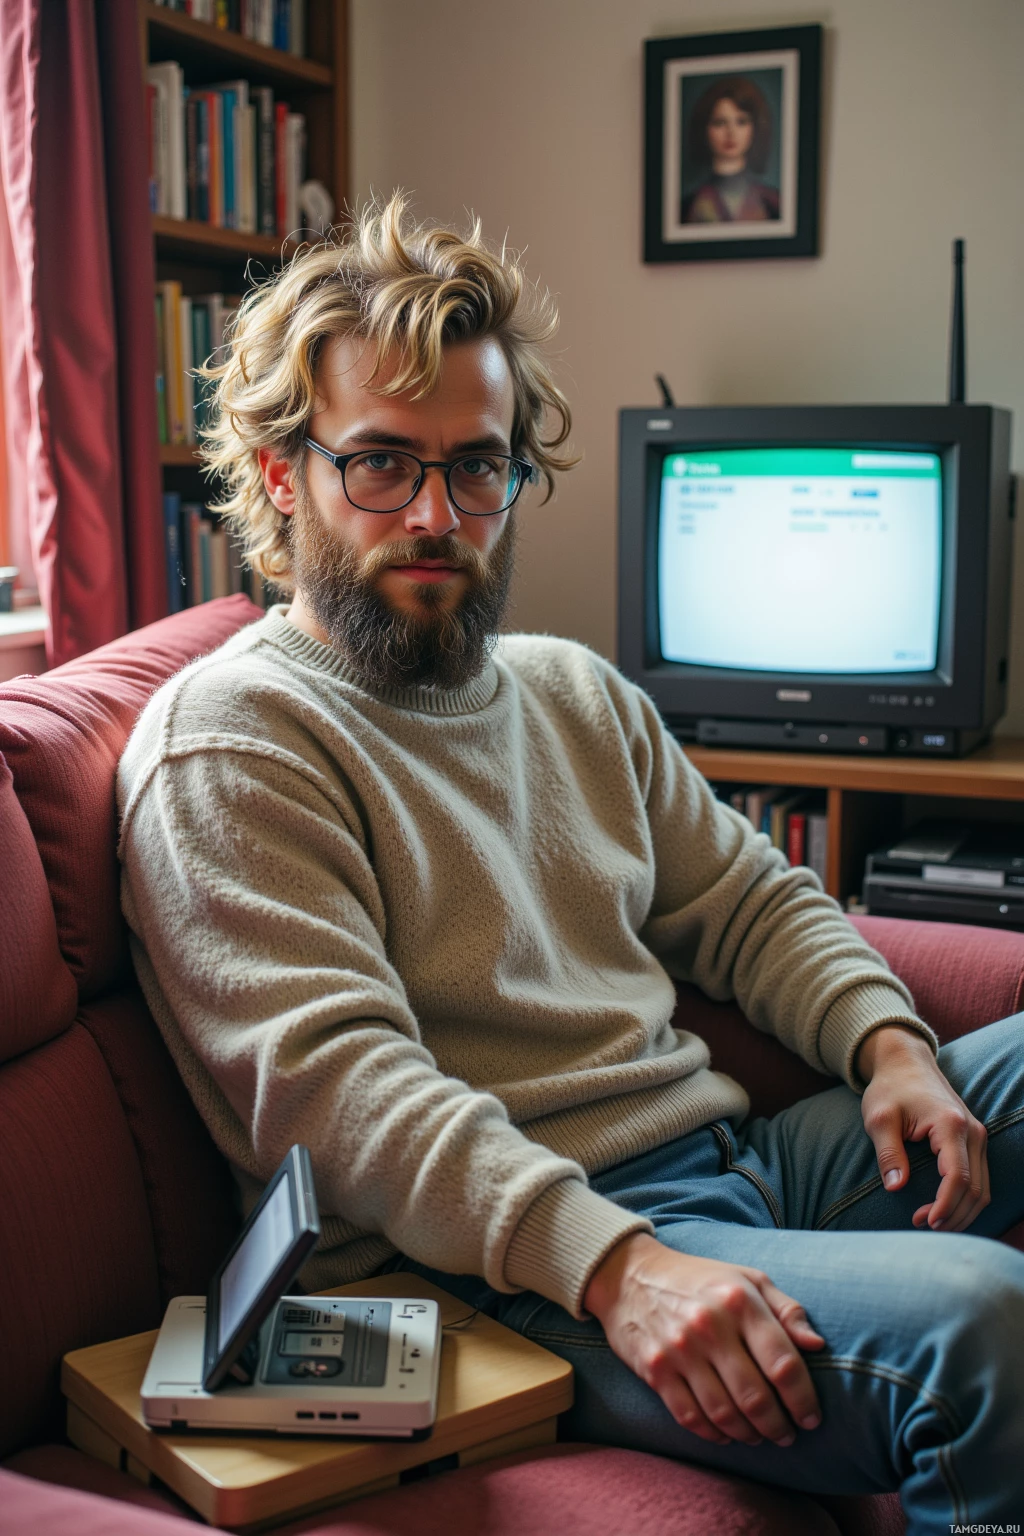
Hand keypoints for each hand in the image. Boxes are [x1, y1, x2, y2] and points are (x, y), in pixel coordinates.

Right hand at [583, 1232, 824, 1446]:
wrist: (629, 1275)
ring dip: (749, 1434)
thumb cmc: (699, 1279)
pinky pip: (691, 1417)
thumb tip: (817, 1345)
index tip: (811, 1418)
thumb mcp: (747, 1278)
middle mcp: (710, 1326)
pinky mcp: (655, 1370)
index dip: (804, 1400)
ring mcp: (680, 1350)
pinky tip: (727, 1434)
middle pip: (756, 1397)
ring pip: (725, 1414)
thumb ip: (786, 1310)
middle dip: (779, 1426)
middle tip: (787, 1435)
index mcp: (740, 1301)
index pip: (784, 1364)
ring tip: (760, 1436)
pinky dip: (714, 1434)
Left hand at [855, 1024, 989, 1231]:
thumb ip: (888, 1152)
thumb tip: (896, 1187)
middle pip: (976, 1189)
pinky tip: (943, 1208)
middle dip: (952, 1215)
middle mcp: (972, 1131)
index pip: (957, 1177)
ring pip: (983, 1188)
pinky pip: (980, 1179)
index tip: (925, 1222)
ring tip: (930, 1221)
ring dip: (961, 1212)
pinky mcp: (973, 1140)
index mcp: (950, 1125)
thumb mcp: (879, 1118)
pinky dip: (966, 1200)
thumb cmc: (890, 1088)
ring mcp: (977, 1135)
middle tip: (921, 1224)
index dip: (944, 1205)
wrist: (905, 1062)